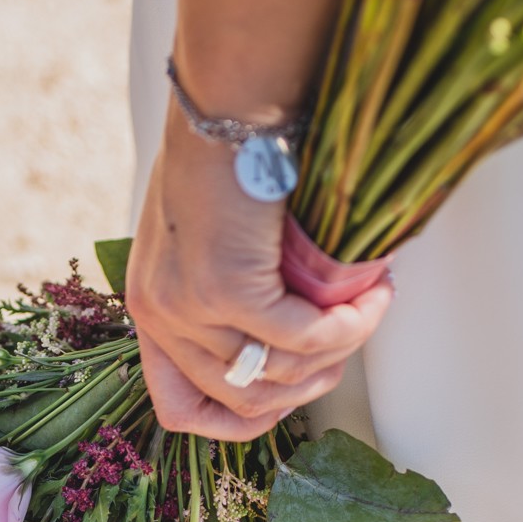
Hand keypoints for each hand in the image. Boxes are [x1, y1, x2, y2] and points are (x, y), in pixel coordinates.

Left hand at [126, 119, 392, 440]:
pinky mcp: (225, 290)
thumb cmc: (228, 154)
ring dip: (337, 353)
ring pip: (277, 375)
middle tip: (347, 343)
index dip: (243, 419)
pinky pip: (303, 339)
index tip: (291, 393)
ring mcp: (188, 308)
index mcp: (151, 310)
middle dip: (309, 385)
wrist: (230, 102)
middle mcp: (159, 317)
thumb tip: (289, 335)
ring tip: (369, 309)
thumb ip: (226, 290)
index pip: (181, 409)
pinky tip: (372, 299)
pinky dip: (348, 328)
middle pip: (242, 401)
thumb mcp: (208, 236)